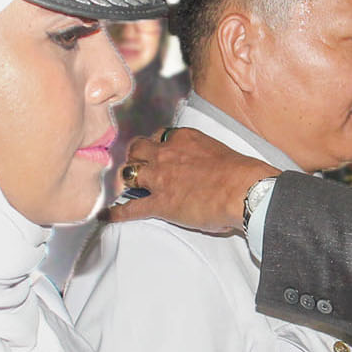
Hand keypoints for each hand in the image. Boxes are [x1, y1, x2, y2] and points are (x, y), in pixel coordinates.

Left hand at [108, 128, 276, 234]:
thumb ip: (205, 157)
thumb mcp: (219, 153)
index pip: (159, 135)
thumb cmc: (242, 173)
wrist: (245, 190)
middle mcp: (167, 153)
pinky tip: (106, 216)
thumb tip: (208, 172)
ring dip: (127, 179)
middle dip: (134, 156)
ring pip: (129, 172)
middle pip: (137, 148)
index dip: (155, 144)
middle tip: (136, 166)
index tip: (156, 151)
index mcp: (184, 137)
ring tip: (126, 186)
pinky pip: (131, 207)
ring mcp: (160, 178)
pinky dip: (117, 212)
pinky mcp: (160, 203)